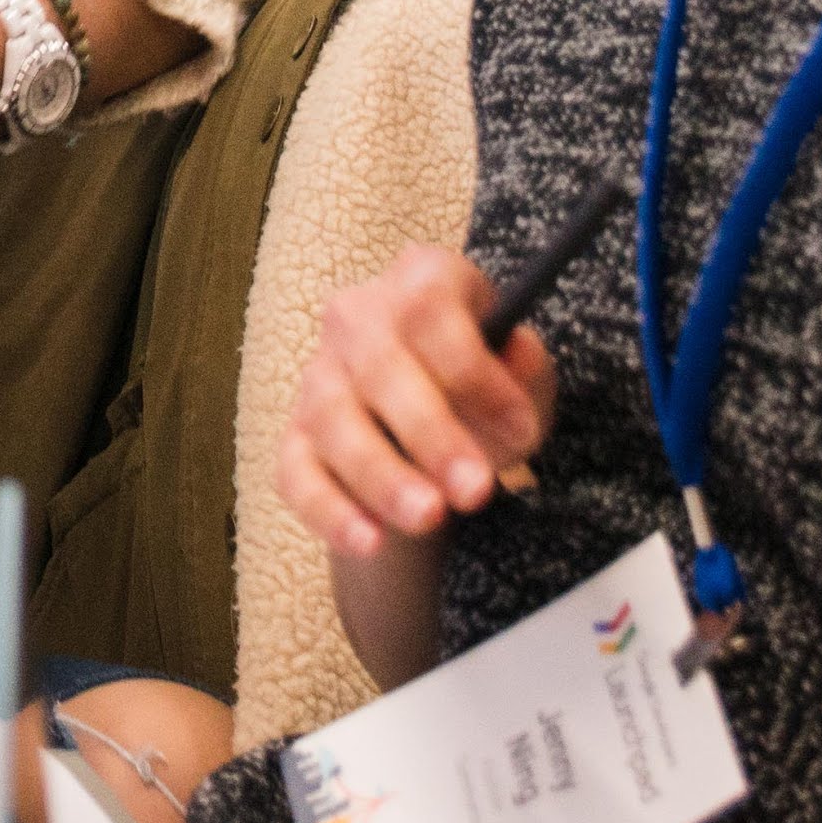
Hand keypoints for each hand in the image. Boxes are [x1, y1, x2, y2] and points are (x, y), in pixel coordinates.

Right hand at [281, 242, 557, 553]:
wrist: (433, 422)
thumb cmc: (482, 388)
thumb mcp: (520, 369)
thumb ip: (526, 366)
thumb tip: (519, 359)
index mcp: (418, 280)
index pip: (431, 312)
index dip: (476, 374)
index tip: (521, 429)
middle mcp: (358, 318)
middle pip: (379, 367)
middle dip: (430, 434)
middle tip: (474, 490)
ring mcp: (319, 377)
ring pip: (334, 422)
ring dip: (381, 476)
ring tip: (428, 518)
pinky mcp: (295, 437)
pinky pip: (298, 474)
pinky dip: (330, 511)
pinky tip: (369, 542)